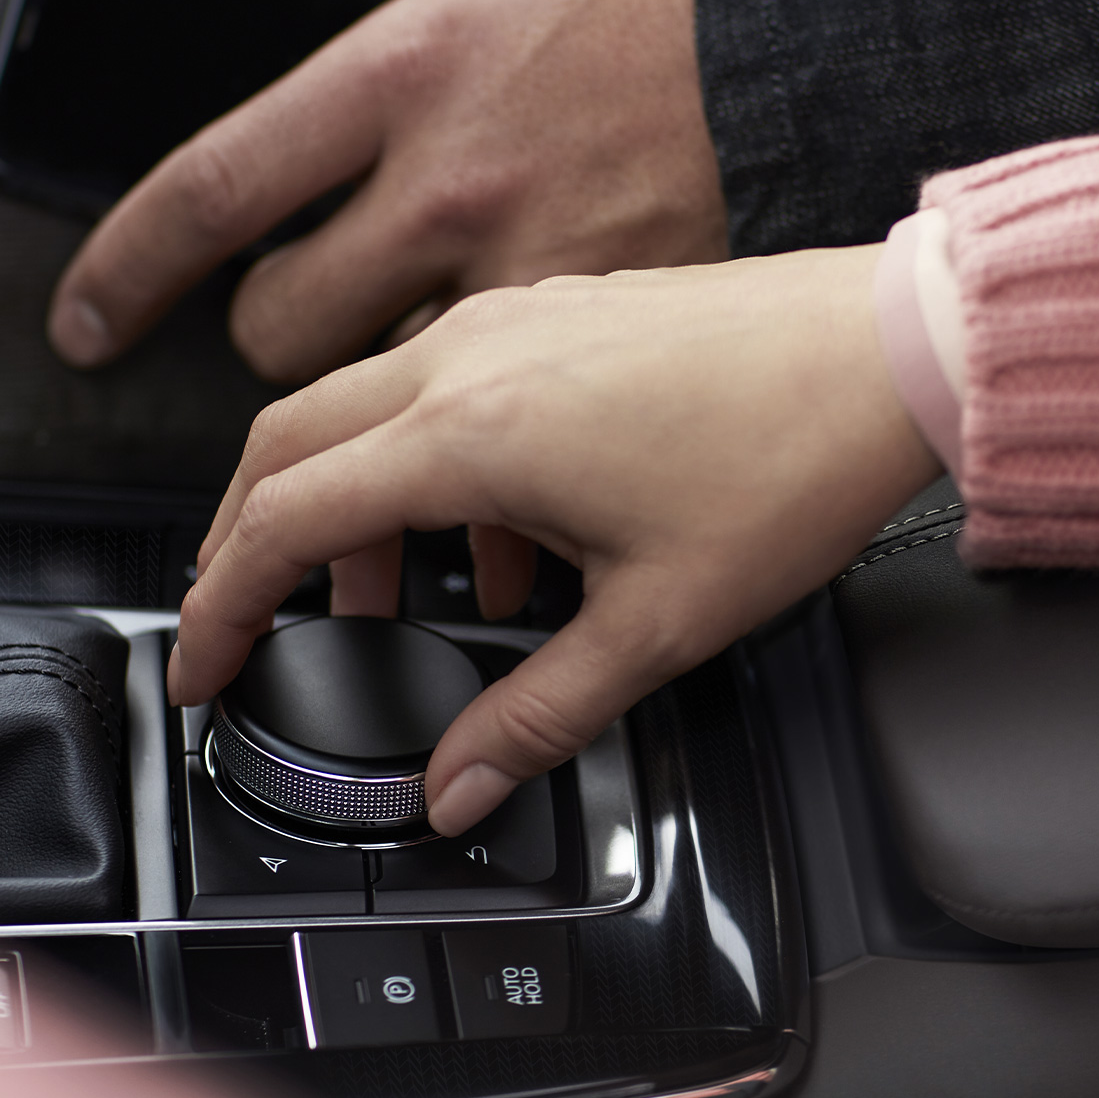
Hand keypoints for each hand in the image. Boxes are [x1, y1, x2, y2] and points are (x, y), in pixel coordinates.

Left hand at [47, 0, 725, 384]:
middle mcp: (453, 183)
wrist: (842, 33)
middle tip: (314, 325)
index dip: (127, 272)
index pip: (213, 191)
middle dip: (277, 345)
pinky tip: (526, 438)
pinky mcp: (614, 336)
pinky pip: (518, 433)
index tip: (91, 323)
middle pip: (283, 328)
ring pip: (391, 392)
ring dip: (387, 401)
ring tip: (430, 386)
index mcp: (408, 70)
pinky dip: (502, 448)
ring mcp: (534, 272)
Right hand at [168, 246, 938, 833]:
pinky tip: (510, 541)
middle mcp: (470, 354)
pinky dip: (432, 463)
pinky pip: (446, 383)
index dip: (221, 605)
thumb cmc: (793, 462)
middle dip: (251, 541)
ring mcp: (515, 319)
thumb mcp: (658, 625)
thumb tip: (459, 787)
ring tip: (402, 599)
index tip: (205, 665)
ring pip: (368, 407)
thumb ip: (538, 716)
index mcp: (470, 429)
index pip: (283, 518)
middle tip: (255, 622)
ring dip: (354, 503)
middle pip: (290, 442)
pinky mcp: (562, 310)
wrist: (893, 351)